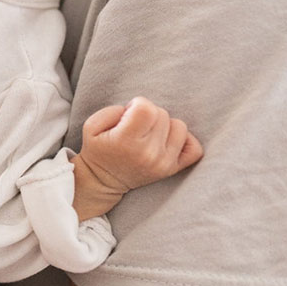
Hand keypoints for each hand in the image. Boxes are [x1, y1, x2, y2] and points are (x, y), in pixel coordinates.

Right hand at [71, 97, 202, 219]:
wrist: (103, 181)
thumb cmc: (98, 149)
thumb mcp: (91, 126)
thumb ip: (112, 110)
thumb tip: (137, 109)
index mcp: (126, 141)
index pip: (146, 108)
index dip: (137, 104)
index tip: (128, 113)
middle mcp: (148, 153)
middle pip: (162, 114)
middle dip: (148, 114)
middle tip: (136, 125)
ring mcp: (163, 163)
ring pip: (179, 126)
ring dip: (165, 125)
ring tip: (149, 132)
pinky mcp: (172, 169)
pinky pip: (194, 148)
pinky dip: (184, 140)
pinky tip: (167, 140)